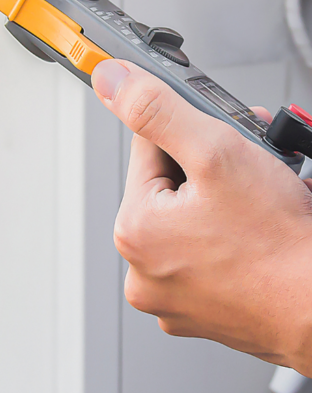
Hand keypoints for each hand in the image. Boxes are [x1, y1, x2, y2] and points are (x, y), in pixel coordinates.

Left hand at [91, 57, 311, 372]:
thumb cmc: (280, 244)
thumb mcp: (215, 151)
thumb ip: (157, 109)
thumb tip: (111, 80)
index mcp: (134, 232)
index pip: (148, 150)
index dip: (191, 134)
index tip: (222, 137)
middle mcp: (144, 271)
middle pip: (171, 187)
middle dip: (211, 167)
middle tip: (252, 166)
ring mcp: (175, 297)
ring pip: (193, 221)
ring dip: (224, 200)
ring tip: (262, 199)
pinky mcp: (205, 312)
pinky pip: (211, 257)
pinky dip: (232, 239)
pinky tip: (259, 232)